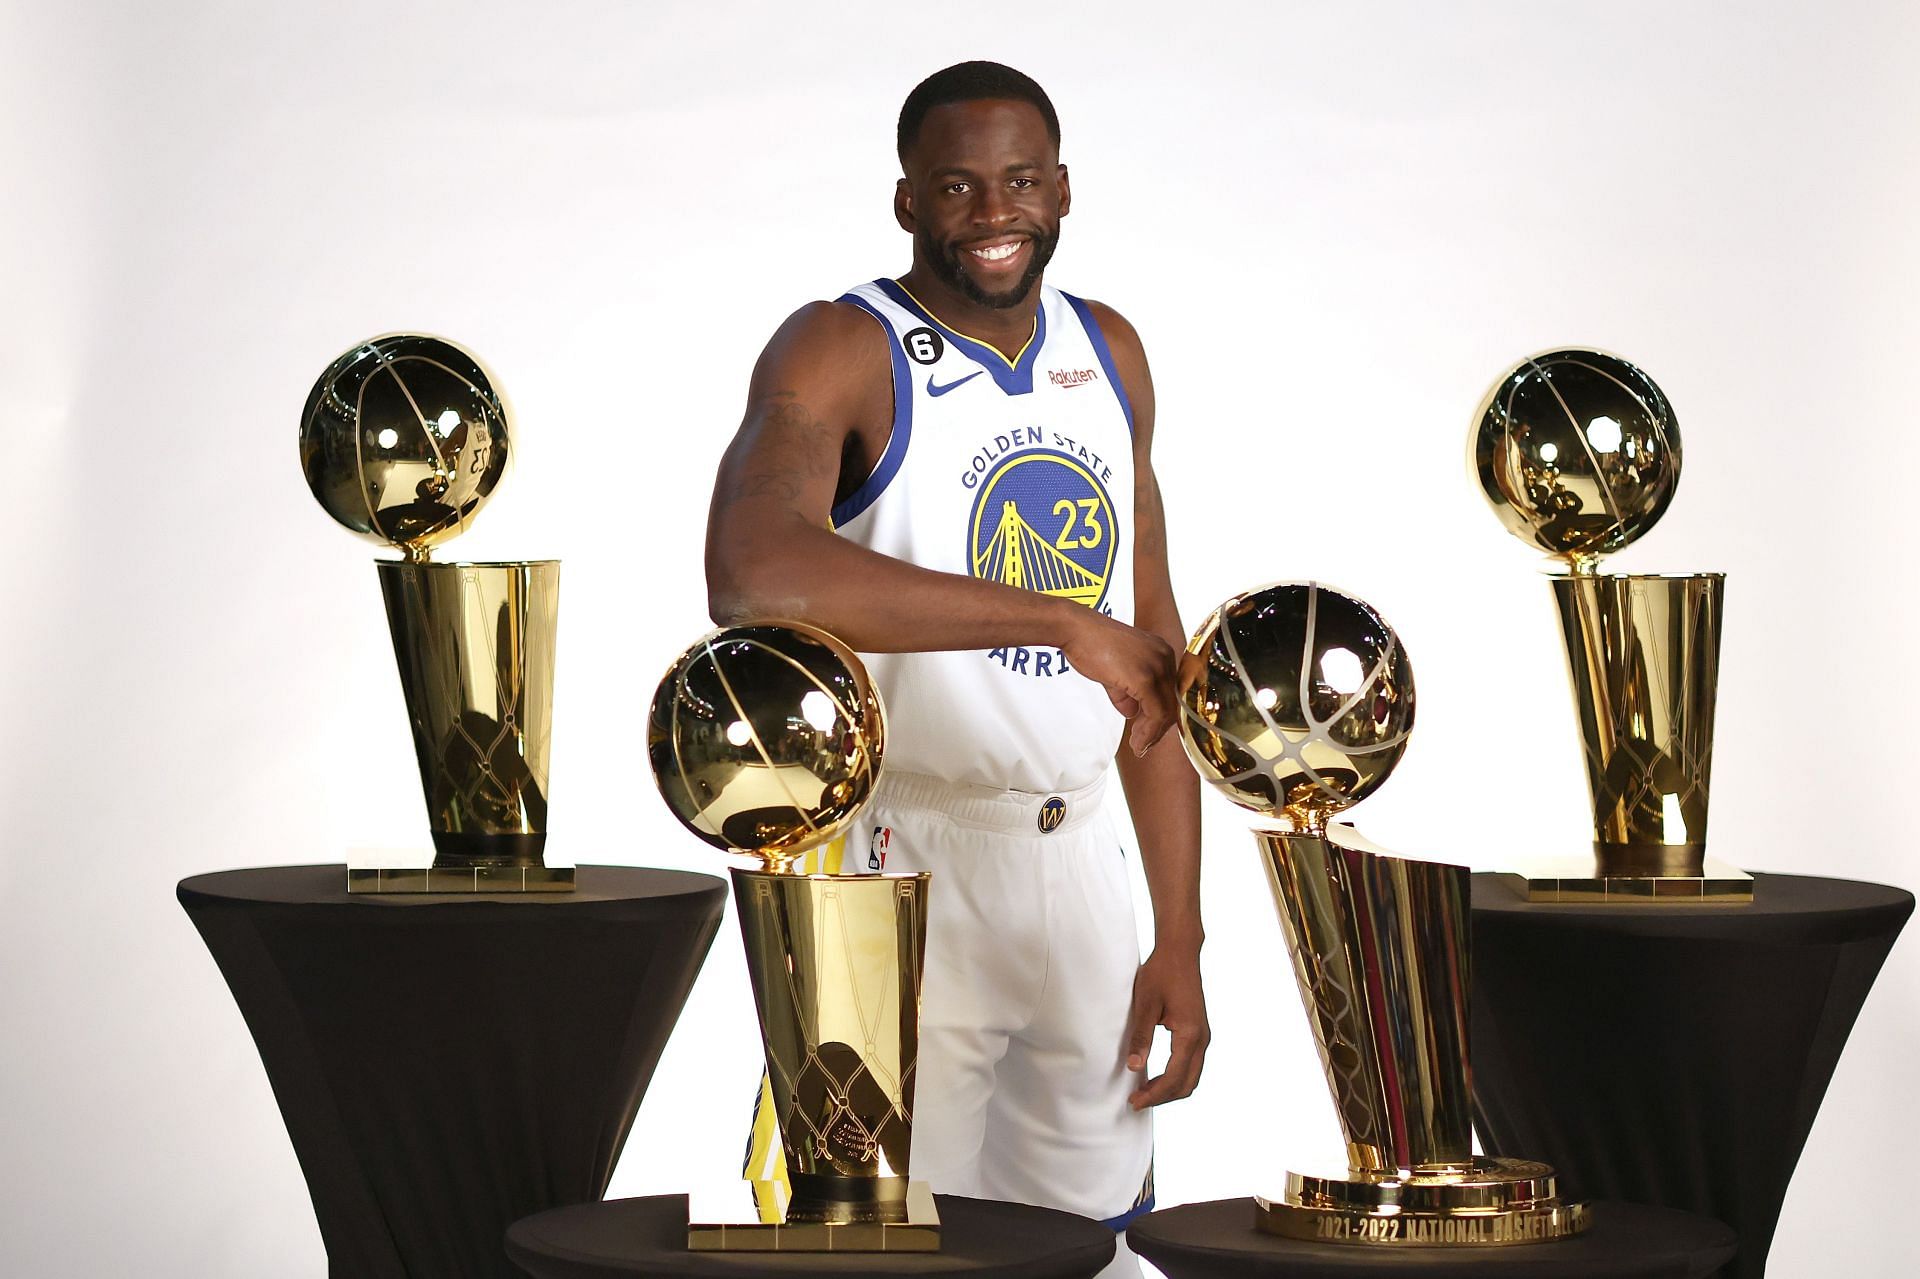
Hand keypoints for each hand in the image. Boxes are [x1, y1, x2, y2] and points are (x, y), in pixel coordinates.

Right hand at [1061, 608, 1178, 755]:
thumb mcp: (1114, 670)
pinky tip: (1137, 741)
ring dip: (1152, 734)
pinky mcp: (1145, 678)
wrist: (1076, 629)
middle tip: (1143, 744)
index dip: (1160, 717)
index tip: (1148, 734)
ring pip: (1165, 711)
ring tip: (1139, 746)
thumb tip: (1131, 712)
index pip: (1169, 692)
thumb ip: (1126, 692)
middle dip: (1157, 729)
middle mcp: (1165, 657)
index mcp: (1161, 652)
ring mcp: (1157, 667)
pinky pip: (1155, 713)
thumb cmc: (1090, 643)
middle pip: (1171, 703)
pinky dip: (1147, 732)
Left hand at [1124, 944, 1209, 1109]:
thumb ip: (1141, 1036)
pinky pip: (1191, 1065)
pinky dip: (1176, 1077)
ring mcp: (1203, 1036)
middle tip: (1137, 1101)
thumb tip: (1134, 1067)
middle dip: (1163, 1098)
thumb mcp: (1145, 1004)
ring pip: (1191, 1077)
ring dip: (1170, 1089)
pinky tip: (1157, 1076)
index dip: (1154, 1095)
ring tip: (1145, 1092)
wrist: (1180, 952)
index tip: (1134, 1102)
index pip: (1173, 1078)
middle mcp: (1201, 1039)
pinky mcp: (1199, 1032)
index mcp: (1189, 1034)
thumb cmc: (1161, 973)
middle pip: (1187, 1084)